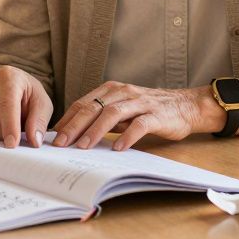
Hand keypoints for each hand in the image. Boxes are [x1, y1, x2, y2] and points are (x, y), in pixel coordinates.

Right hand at [0, 66, 52, 147]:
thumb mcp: (42, 105)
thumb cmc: (29, 96)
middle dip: (3, 134)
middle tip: (14, 134)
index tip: (12, 145)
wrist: (13, 88)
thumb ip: (39, 121)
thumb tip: (34, 141)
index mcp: (9, 76)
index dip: (10, 127)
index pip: (6, 105)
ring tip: (3, 127)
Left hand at [52, 81, 202, 150]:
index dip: (67, 119)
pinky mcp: (156, 115)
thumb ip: (102, 117)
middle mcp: (123, 93)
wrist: (185, 105)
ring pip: (112, 114)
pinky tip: (117, 148)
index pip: (83, 104)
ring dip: (95, 131)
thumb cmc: (148, 110)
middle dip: (74, 126)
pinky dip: (127, 136)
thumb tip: (74, 133)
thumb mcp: (122, 109)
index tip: (53, 136)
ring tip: (83, 147)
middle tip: (61, 143)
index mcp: (111, 90)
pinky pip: (139, 125)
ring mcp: (140, 103)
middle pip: (93, 108)